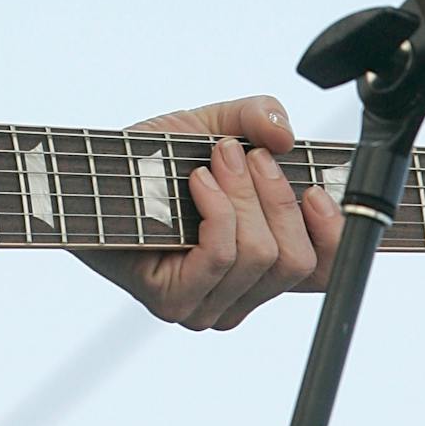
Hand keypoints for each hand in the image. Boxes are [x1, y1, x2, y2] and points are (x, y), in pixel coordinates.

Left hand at [76, 95, 341, 330]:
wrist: (89, 174)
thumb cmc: (151, 159)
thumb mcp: (212, 125)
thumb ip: (255, 119)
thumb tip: (286, 133)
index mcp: (262, 266)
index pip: (326, 274)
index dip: (335, 236)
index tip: (317, 189)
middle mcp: (240, 296)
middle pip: (295, 258)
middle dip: (274, 194)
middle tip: (242, 154)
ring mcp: (208, 306)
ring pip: (261, 254)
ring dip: (242, 193)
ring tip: (213, 159)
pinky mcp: (173, 301)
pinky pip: (221, 256)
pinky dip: (217, 209)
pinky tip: (197, 182)